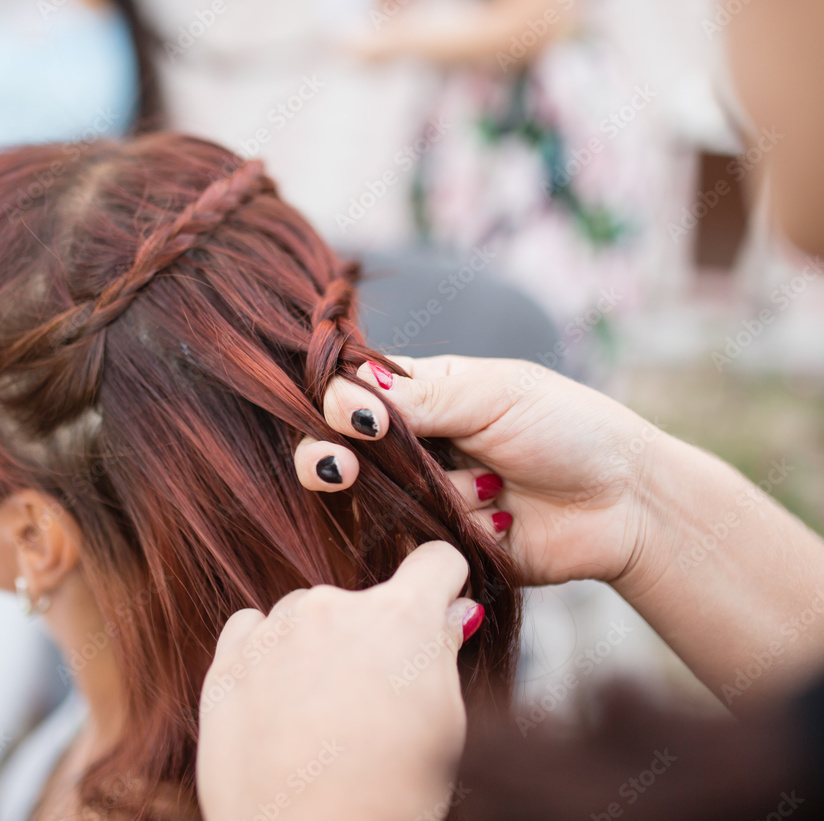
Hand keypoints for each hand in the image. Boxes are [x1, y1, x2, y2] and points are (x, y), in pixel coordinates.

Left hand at [196, 542, 483, 820]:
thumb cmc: (390, 796)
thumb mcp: (445, 724)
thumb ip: (445, 650)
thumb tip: (453, 610)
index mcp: (400, 617)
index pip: (434, 560)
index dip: (441, 585)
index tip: (435, 608)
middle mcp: (334, 606)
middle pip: (362, 599)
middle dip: (370, 636)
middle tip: (369, 700)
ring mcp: (276, 630)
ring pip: (305, 614)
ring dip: (314, 647)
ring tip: (318, 717)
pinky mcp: (228, 661)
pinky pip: (251, 630)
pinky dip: (265, 655)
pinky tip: (276, 705)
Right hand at [293, 355, 670, 586]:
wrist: (627, 503)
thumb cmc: (569, 429)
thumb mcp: (495, 395)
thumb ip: (419, 396)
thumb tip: (342, 391)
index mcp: (425, 395)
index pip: (352, 396)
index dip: (340, 408)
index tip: (358, 420)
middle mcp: (416, 447)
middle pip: (342, 452)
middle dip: (333, 462)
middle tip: (341, 470)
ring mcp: (427, 498)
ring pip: (380, 502)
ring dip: (434, 496)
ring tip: (494, 488)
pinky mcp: (443, 546)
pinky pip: (417, 545)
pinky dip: (460, 531)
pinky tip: (503, 520)